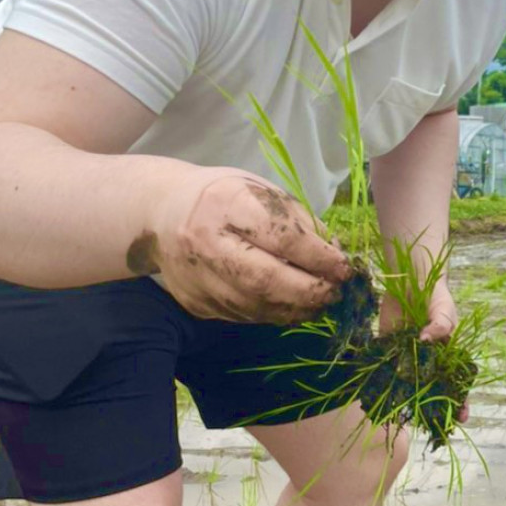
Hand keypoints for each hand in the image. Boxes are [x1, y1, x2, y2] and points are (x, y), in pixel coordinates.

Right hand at [135, 166, 351, 323]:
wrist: (161, 213)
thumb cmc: (221, 196)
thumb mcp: (259, 190)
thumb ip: (297, 220)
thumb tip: (334, 254)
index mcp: (225, 204)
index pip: (281, 237)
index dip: (318, 257)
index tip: (344, 267)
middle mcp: (205, 243)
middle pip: (266, 279)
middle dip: (310, 291)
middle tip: (336, 292)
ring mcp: (196, 278)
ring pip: (256, 306)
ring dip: (296, 308)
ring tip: (320, 302)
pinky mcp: (195, 303)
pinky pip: (243, 315)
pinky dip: (274, 313)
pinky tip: (292, 306)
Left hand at [378, 280, 466, 422]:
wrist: (411, 281)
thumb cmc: (436, 297)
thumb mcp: (445, 310)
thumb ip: (440, 324)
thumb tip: (426, 339)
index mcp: (446, 356)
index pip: (457, 383)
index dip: (461, 401)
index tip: (462, 416)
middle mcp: (427, 362)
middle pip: (432, 390)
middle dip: (434, 408)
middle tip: (434, 425)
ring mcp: (407, 357)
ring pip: (408, 384)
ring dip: (406, 400)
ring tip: (406, 417)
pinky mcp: (387, 349)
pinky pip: (385, 367)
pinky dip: (382, 380)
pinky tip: (379, 395)